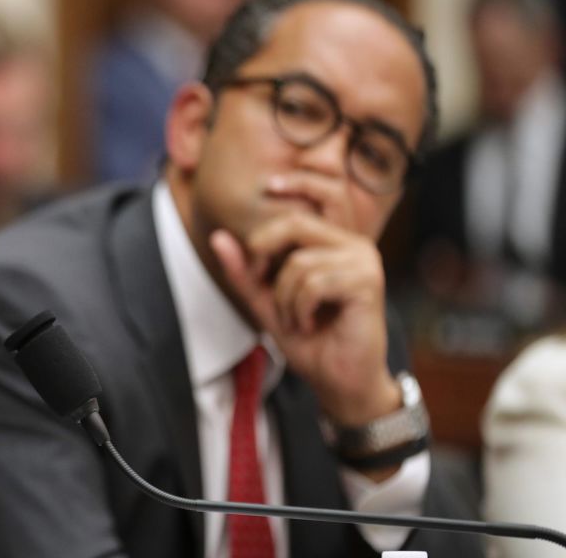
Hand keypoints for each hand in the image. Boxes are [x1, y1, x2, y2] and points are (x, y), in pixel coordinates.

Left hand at [210, 211, 399, 427]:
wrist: (338, 381)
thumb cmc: (308, 340)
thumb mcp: (265, 300)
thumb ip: (244, 271)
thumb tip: (217, 237)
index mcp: (335, 242)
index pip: (305, 205)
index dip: (278, 214)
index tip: (262, 227)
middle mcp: (355, 245)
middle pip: (296, 224)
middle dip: (266, 256)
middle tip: (264, 290)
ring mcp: (364, 262)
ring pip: (299, 263)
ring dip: (284, 299)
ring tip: (295, 320)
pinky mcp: (368, 283)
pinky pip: (313, 284)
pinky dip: (300, 309)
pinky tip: (308, 326)